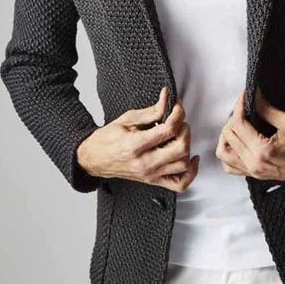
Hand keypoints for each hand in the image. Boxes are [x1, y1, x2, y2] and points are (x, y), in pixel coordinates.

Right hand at [76, 86, 199, 191]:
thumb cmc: (107, 139)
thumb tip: (167, 98)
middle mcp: (145, 163)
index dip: (178, 114)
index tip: (176, 106)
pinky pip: (180, 184)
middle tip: (178, 122)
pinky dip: (191, 173)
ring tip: (179, 136)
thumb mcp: (127, 119)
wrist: (94, 159)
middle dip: (184, 130)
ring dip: (187, 146)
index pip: (168, 130)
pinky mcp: (154, 181)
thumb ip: (151, 111)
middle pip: (180, 148)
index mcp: (136, 145)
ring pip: (182, 164)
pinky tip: (190, 159)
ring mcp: (150, 174)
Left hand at [215, 87, 284, 185]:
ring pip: (223, 153)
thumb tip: (254, 96)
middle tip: (244, 106)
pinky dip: (229, 153)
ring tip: (238, 123)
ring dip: (227, 136)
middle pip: (228, 137)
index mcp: (262, 151)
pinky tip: (238, 141)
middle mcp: (254, 164)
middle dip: (233, 117)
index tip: (245, 95)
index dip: (239, 106)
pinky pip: (231, 166)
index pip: (238, 125)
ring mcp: (253, 172)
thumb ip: (267, 109)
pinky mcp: (255, 174)